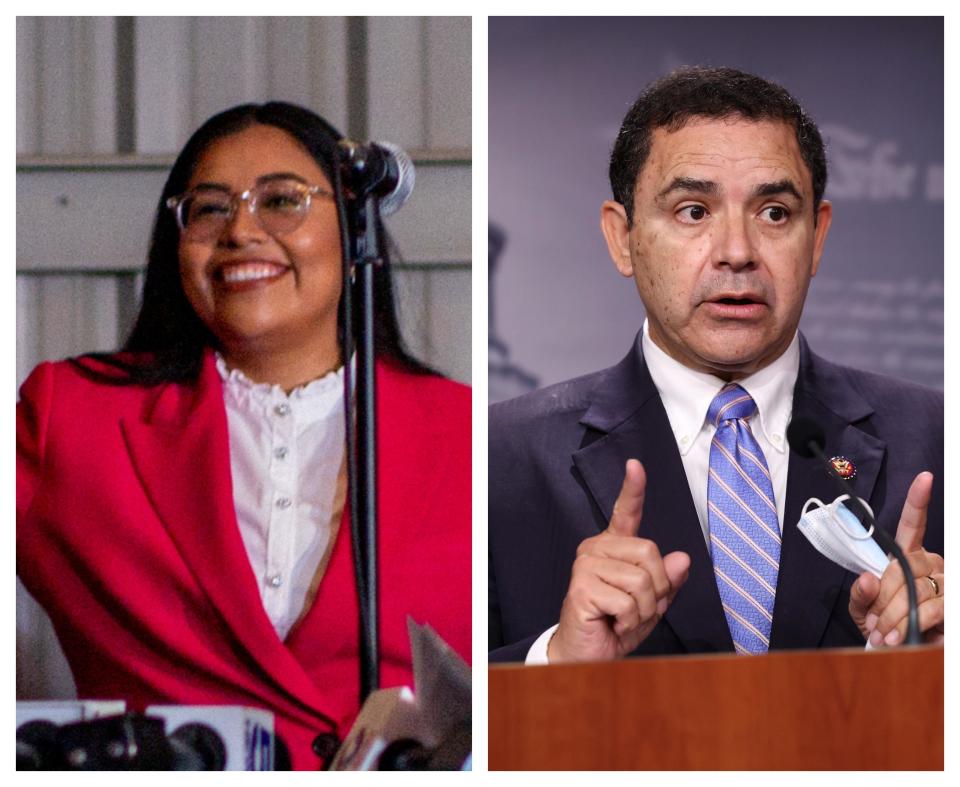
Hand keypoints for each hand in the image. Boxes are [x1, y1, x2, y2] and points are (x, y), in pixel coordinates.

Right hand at [548, 459, 690, 662]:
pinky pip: (627, 601)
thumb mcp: (652, 604)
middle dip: (656, 588)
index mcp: (613, 547)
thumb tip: (682, 559)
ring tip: (623, 617)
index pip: (626, 513)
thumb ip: (667, 581)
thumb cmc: (616, 625)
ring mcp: (586, 565)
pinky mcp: (581, 586)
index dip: (633, 489)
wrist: (587, 656)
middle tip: (637, 608)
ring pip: (641, 580)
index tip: (635, 465)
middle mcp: (596, 549)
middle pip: (650, 552)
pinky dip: (629, 620)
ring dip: (643, 610)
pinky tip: (612, 623)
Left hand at [848, 472, 943, 646]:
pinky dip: (910, 623)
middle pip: (905, 567)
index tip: (925, 478)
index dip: (918, 501)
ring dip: (894, 614)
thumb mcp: (863, 610)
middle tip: (873, 621)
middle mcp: (932, 563)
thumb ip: (861, 595)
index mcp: (907, 556)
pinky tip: (897, 637)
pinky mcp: (954, 604)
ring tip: (882, 634)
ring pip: (917, 589)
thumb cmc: (882, 627)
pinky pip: (933, 608)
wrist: (898, 653)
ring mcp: (947, 582)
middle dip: (884, 596)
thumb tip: (868, 579)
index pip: (914, 524)